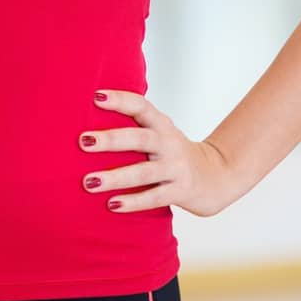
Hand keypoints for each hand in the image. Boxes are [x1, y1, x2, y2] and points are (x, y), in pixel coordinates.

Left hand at [78, 89, 241, 217]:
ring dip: (115, 177)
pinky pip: (154, 197)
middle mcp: (169, 142)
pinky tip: (112, 204)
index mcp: (161, 124)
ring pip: (143, 172)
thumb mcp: (159, 133)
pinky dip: (133, 201)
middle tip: (83, 141)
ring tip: (89, 182)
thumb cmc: (173, 152)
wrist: (217, 176)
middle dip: (110, 139)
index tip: (95, 97)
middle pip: (139, 138)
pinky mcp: (181, 191)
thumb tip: (85, 123)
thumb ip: (134, 126)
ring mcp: (176, 167)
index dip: (119, 100)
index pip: (140, 106)